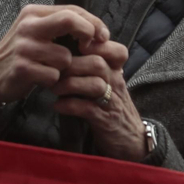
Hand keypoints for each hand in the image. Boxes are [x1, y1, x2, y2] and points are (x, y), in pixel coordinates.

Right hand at [0, 4, 108, 104]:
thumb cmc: (23, 52)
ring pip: (65, 56)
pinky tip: (42, 79)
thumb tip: (97, 30)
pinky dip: (53, 80)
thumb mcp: (38, 31)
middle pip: (69, 20)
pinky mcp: (22, 68)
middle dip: (87, 34)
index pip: (71, 10)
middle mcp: (28, 26)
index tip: (103, 36)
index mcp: (34, 13)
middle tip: (88, 49)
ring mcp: (24, 47)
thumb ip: (62, 25)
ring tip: (52, 69)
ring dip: (65, 68)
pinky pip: (54, 75)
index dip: (93, 23)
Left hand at [52, 38, 147, 160]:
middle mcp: (116, 83)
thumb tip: (66, 52)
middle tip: (52, 69)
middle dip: (71, 64)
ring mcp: (112, 102)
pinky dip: (69, 105)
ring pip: (94, 84)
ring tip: (54, 88)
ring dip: (69, 84)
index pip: (116, 51)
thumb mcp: (108, 84)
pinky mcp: (105, 120)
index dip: (96, 44)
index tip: (74, 45)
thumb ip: (93, 67)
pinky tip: (57, 106)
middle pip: (98, 63)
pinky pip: (87, 108)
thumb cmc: (112, 107)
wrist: (131, 140)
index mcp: (117, 72)